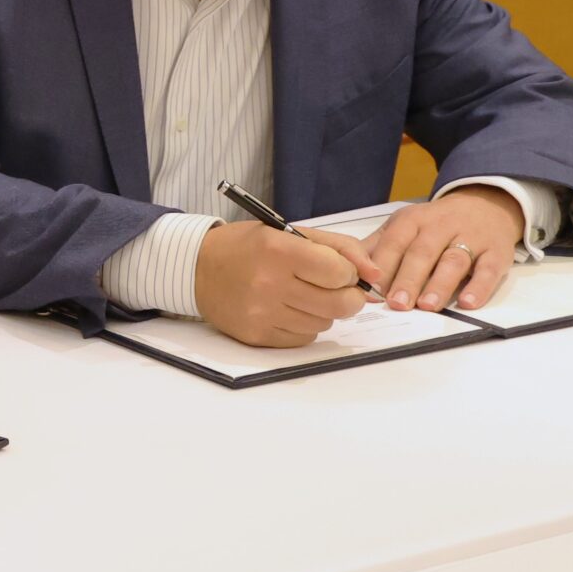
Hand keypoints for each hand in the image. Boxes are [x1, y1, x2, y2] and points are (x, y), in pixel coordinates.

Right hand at [194, 222, 381, 346]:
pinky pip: (303, 338)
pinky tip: (289, 309)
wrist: (198, 269)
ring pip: (324, 323)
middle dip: (348, 297)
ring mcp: (262, 313)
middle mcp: (269, 283)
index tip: (340, 270)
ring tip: (304, 295)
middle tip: (338, 289)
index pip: (339, 272)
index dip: (349, 273)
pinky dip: (305, 325)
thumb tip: (375, 274)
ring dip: (324, 311)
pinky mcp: (256, 335)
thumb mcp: (290, 232)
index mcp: (278, 250)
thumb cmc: (248, 247)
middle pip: (339, 304)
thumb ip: (339, 247)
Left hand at [365, 186, 524, 311]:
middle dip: (408, 279)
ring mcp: (471, 237)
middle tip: (397, 304)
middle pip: (422, 252)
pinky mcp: (496, 252)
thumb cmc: (436, 223)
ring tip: (427, 306)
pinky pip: (489, 270)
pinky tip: (468, 303)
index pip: (394, 242)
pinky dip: (479, 287)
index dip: (383, 266)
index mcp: (413, 220)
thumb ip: (378, 246)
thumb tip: (347, 269)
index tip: (372, 291)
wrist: (486, 203)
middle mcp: (441, 226)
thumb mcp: (405, 225)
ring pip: (454, 261)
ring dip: (440, 284)